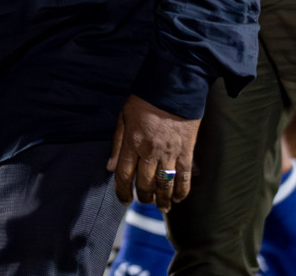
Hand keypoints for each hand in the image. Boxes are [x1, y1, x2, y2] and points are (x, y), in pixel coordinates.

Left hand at [107, 95, 199, 210]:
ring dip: (162, 200)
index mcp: (132, 142)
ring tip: (161, 207)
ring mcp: (169, 153)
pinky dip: (181, 191)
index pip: (124, 175)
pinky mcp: (186, 152)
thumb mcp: (123, 117)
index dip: (123, 191)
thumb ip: (117, 145)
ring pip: (164, 185)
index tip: (123, 200)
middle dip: (143, 197)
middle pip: (144, 184)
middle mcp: (149, 151)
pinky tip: (178, 198)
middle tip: (144, 202)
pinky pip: (184, 177)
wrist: (173, 87)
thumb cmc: (145, 101)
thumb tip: (109, 167)